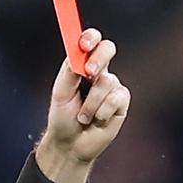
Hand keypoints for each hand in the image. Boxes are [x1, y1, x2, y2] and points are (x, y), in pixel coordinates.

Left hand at [36, 29, 129, 182]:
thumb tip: (78, 53)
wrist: (70, 145)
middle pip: (108, 49)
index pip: (90, 42)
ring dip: (90, 103)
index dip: (90, 38)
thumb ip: (69, 72)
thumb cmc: (63, 118)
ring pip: (106, 82)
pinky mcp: (122, 102)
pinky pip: (115, 98)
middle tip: (89, 72)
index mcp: (82, 66)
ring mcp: (112, 86)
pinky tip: (97, 120)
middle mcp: (99, 72)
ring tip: (83, 117)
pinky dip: (102, 112)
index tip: (83, 44)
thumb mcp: (60, 94)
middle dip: (99, 58)